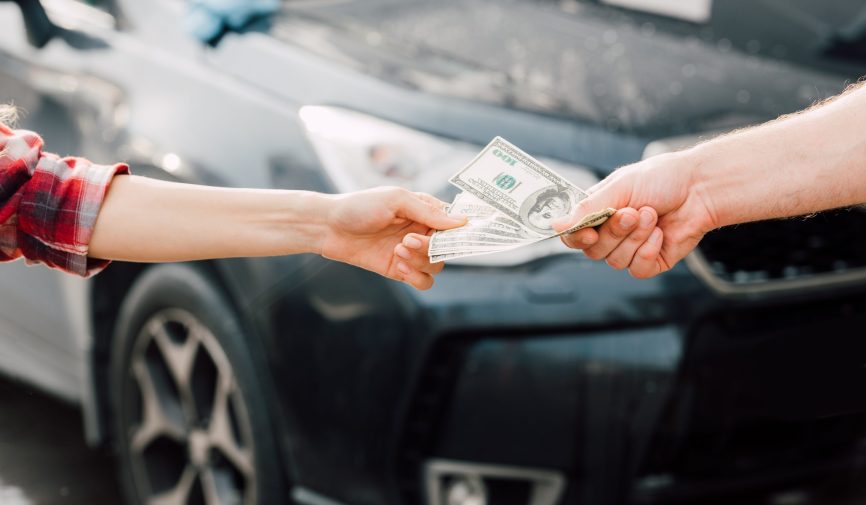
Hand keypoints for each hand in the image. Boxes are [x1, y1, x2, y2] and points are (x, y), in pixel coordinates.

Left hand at [320, 187, 464, 289]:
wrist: (328, 227)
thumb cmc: (360, 206)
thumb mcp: (396, 200)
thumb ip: (428, 212)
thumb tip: (461, 222)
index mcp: (424, 211)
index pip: (454, 225)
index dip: (457, 233)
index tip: (450, 237)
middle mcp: (421, 232)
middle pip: (447, 249)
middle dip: (431, 248)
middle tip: (407, 241)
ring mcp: (411, 253)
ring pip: (436, 266)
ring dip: (421, 261)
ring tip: (397, 251)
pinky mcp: (399, 270)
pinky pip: (423, 281)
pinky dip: (417, 277)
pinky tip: (398, 267)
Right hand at [553, 152, 716, 277]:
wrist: (700, 188)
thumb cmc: (661, 179)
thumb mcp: (620, 186)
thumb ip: (587, 208)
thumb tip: (554, 225)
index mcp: (597, 213)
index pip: (573, 236)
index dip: (576, 238)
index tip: (588, 232)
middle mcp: (610, 234)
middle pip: (594, 251)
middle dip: (616, 232)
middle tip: (635, 212)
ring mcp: (630, 249)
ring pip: (616, 261)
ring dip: (636, 237)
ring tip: (653, 215)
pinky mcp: (650, 262)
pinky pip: (637, 269)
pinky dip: (648, 251)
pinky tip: (661, 234)